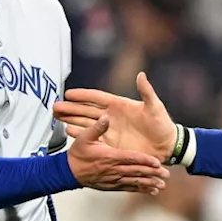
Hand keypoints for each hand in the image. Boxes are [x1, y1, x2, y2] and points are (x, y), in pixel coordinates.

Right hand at [54, 73, 176, 160]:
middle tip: (55, 106)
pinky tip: (68, 131)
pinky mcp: (111, 143)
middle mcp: (112, 117)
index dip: (83, 95)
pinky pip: (92, 137)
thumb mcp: (155, 107)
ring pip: (85, 123)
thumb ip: (147, 92)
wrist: (167, 146)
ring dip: (71, 119)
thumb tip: (141, 75)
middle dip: (71, 108)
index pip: (97, 98)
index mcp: (120, 105)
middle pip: (86, 110)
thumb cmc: (162, 125)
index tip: (68, 93)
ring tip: (57, 117)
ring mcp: (110, 130)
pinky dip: (79, 134)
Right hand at [65, 115, 168, 194]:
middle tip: (166, 176)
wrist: (68, 172)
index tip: (156, 163)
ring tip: (161, 186)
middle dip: (152, 174)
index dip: (145, 161)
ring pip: (134, 182)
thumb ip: (97, 128)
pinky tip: (149, 191)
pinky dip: (139, 190)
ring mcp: (113, 179)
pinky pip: (128, 188)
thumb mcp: (84, 138)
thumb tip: (106, 117)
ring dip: (148, 184)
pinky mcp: (112, 186)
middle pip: (136, 172)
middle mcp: (114, 170)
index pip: (131, 159)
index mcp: (110, 157)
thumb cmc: (77, 155)